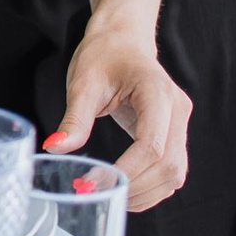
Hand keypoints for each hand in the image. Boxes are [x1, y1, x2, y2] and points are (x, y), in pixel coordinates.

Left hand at [46, 26, 191, 211]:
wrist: (123, 41)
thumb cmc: (103, 55)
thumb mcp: (83, 83)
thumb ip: (74, 119)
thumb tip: (56, 148)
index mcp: (157, 93)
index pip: (152, 146)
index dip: (126, 171)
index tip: (93, 183)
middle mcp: (177, 110)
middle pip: (168, 166)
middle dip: (134, 188)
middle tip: (97, 194)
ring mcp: (180, 123)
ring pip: (175, 174)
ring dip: (145, 193)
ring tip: (108, 194)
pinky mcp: (175, 134)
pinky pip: (171, 170)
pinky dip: (150, 187)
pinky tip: (123, 188)